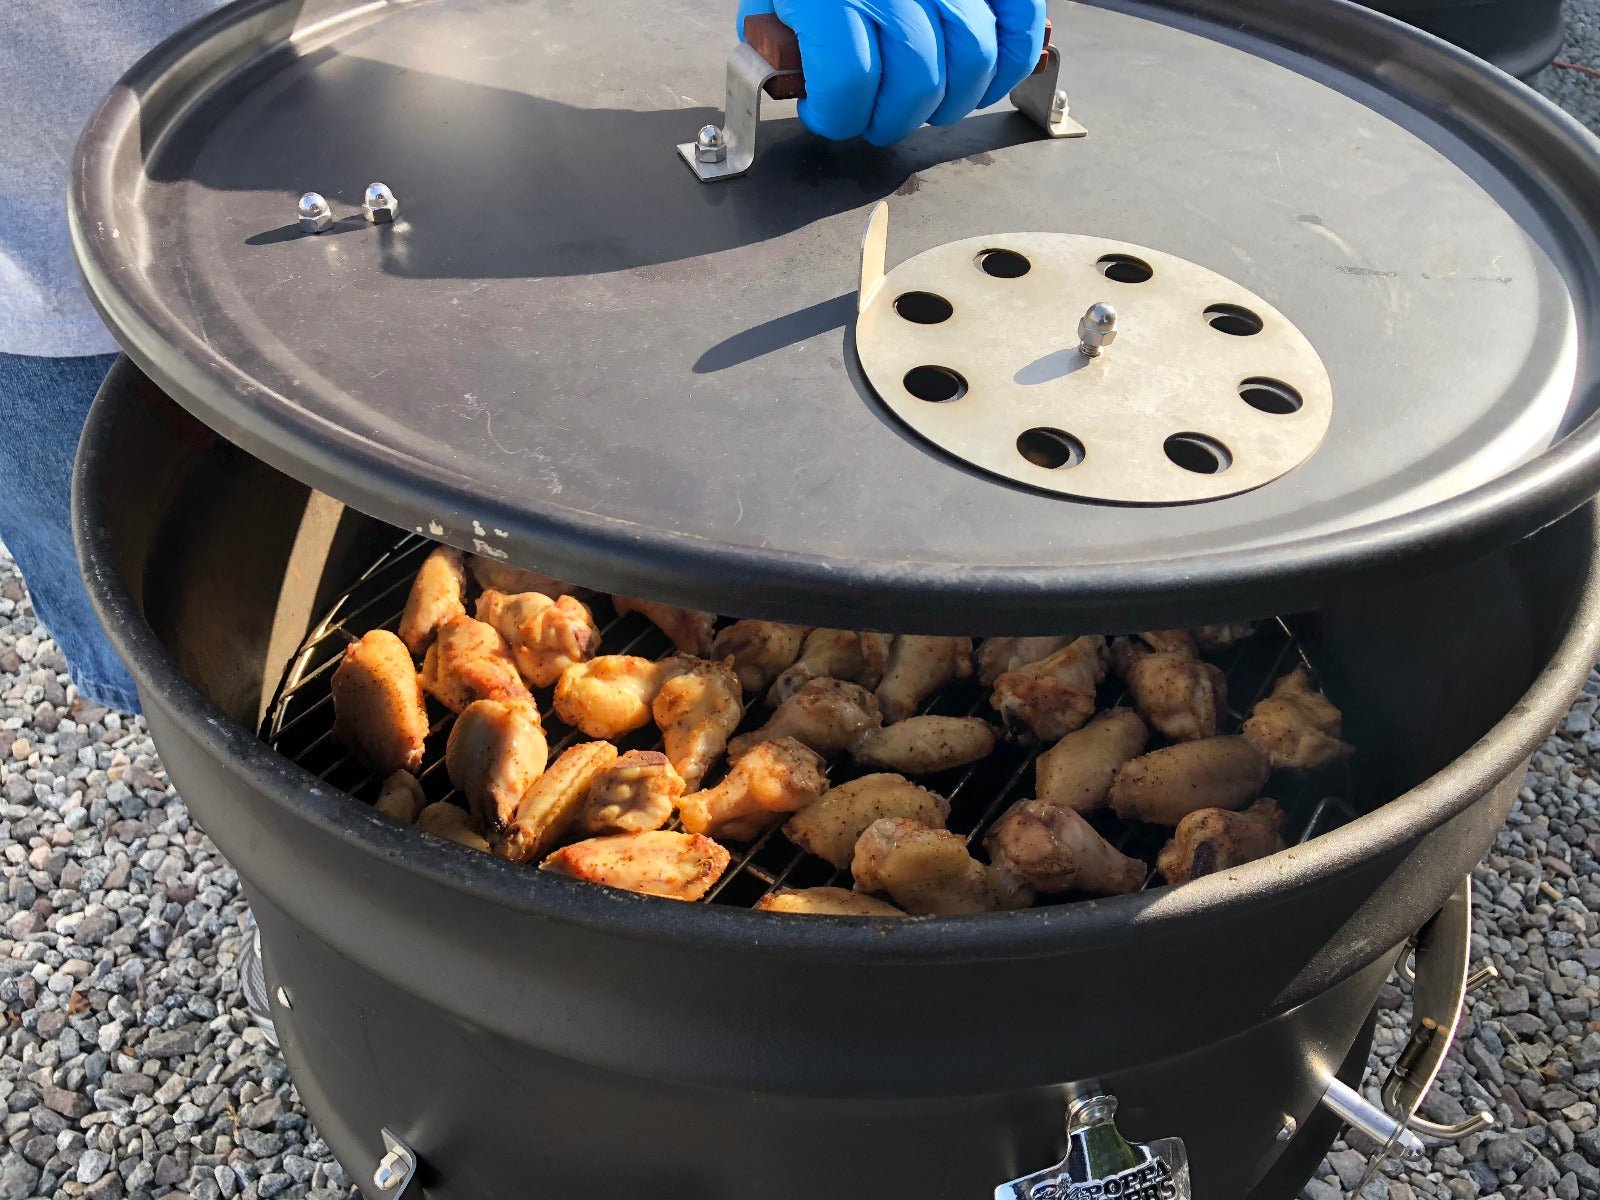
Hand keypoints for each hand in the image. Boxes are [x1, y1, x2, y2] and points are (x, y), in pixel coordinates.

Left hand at [737, 0, 1045, 145]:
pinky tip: (981, 79)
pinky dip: (1010, 61)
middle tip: (878, 117)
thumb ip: (778, 31)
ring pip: (975, 58)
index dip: (838, 115)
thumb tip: (797, 77)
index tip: (829, 114)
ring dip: (951, 99)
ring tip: (927, 100)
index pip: (849, 79)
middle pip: (919, 78)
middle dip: (895, 117)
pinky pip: (1020, 21)